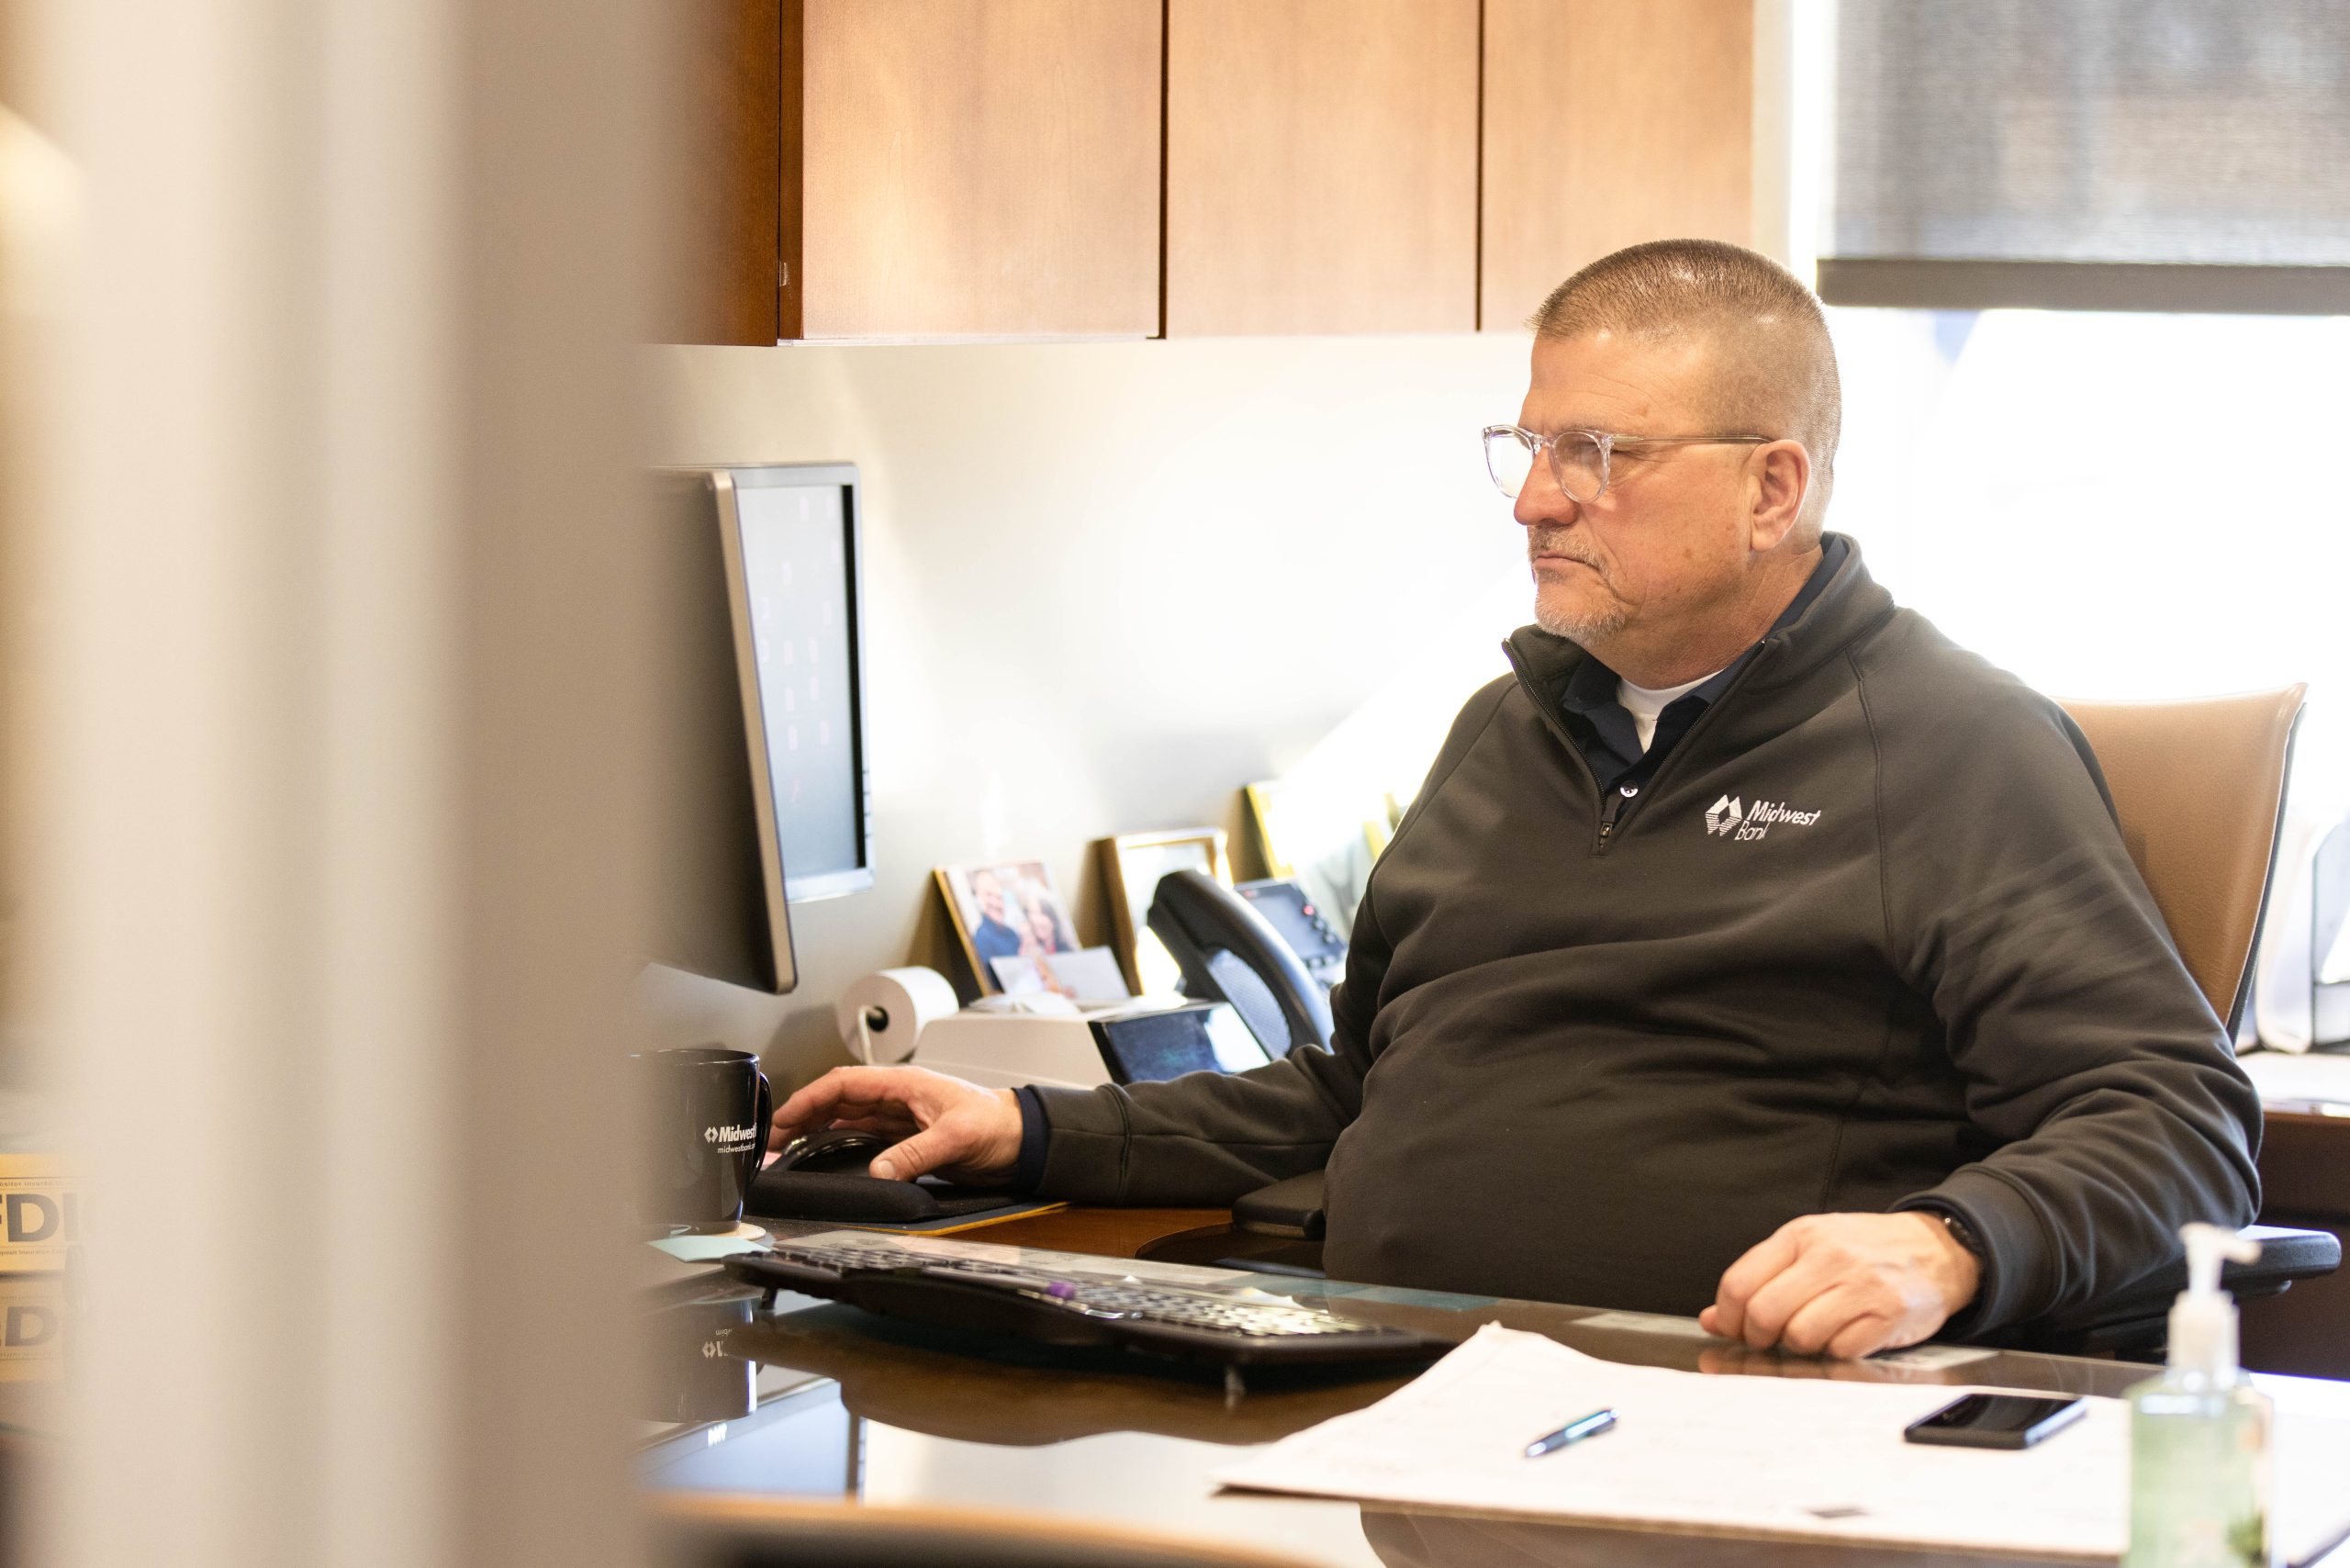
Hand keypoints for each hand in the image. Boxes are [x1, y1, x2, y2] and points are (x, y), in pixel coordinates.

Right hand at [769, 1065, 1024, 1183]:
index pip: (844, 1085)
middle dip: (802, 1117)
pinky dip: (838, 1147)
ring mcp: (900, 1119)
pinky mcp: (906, 1140)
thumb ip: (916, 1154)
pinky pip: (863, 1139)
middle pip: (837, 1102)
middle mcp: (897, 1098)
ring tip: (788, 1150)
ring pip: (846, 1121)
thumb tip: (879, 1171)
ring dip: (816, 1133)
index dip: (809, 1099)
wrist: (1022, 1140)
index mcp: (904, 1083)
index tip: (783, 1119)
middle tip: (772, 1141)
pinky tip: (823, 1158)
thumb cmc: (996, 1123)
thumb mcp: (956, 1137)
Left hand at [1698, 1212, 1980, 1358]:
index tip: (1733, 1329)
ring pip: (1800, 1336)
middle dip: (1759, 1337)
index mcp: (1801, 1234)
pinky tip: (1846, 1335)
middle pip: (1764, 1313)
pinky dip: (1836, 1351)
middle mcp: (1830, 1256)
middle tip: (1770, 1339)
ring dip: (1800, 1346)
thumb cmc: (1865, 1250)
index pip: (1740, 1283)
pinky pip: (1840, 1350)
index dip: (1728, 1317)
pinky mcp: (1888, 1315)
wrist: (1937, 1249)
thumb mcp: (1809, 1248)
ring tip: (1815, 1332)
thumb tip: (1713, 1319)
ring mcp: (1861, 1286)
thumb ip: (1760, 1278)